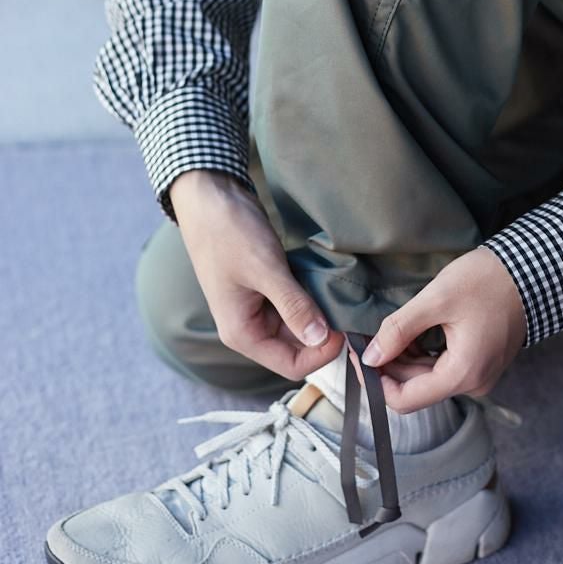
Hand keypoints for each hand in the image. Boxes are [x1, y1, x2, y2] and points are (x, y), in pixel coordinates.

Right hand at [170, 170, 339, 381]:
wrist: (209, 197)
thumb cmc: (230, 233)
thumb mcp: (265, 269)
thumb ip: (293, 306)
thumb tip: (321, 339)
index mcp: (242, 333)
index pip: (291, 366)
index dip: (322, 354)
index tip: (346, 329)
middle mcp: (248, 328)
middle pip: (297, 349)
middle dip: (325, 336)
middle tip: (352, 313)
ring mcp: (257, 309)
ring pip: (298, 327)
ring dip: (320, 317)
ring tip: (343, 299)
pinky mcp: (265, 290)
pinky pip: (295, 306)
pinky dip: (312, 300)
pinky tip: (328, 286)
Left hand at [362, 248, 526, 411]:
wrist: (531, 271)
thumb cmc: (488, 281)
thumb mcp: (436, 300)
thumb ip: (398, 330)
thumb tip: (369, 356)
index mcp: (463, 374)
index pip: (405, 400)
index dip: (375, 382)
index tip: (359, 355)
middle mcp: (473, 383)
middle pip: (415, 390)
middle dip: (387, 367)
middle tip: (365, 339)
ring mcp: (479, 375)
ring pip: (427, 380)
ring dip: (403, 361)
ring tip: (387, 333)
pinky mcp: (480, 363)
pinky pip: (442, 369)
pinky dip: (421, 356)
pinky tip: (410, 334)